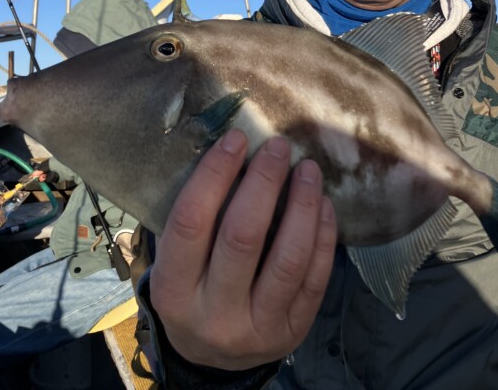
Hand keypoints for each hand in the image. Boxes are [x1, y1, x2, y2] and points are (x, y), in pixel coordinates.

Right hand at [150, 129, 336, 369]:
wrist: (212, 359)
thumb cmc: (192, 289)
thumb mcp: (176, 264)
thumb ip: (197, 219)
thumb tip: (234, 150)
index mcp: (173, 290)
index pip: (191, 222)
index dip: (214, 174)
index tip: (236, 138)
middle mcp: (214, 313)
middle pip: (242, 237)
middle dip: (264, 183)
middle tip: (278, 147)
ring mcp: (257, 328)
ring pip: (287, 259)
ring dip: (302, 206)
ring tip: (308, 170)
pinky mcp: (293, 331)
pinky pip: (315, 279)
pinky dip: (323, 237)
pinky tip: (324, 205)